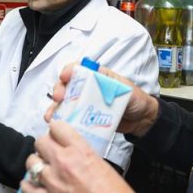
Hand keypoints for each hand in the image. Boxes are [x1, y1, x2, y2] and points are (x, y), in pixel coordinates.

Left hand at [20, 120, 152, 192]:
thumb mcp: (102, 165)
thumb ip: (84, 157)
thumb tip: (74, 157)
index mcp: (81, 150)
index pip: (57, 127)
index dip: (56, 131)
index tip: (57, 137)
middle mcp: (64, 162)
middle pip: (40, 142)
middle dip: (44, 146)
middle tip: (49, 154)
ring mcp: (54, 182)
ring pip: (31, 163)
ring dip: (35, 165)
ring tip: (41, 171)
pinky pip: (27, 190)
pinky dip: (28, 187)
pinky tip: (31, 186)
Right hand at [45, 63, 159, 136]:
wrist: (141, 120)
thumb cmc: (135, 99)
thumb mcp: (125, 88)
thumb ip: (112, 85)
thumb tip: (99, 81)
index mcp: (97, 76)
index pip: (78, 69)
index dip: (69, 70)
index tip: (65, 77)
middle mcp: (88, 88)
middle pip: (67, 85)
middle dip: (59, 90)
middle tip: (58, 99)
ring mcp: (85, 103)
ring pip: (64, 102)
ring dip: (55, 107)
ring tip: (51, 115)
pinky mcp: (85, 117)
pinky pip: (70, 117)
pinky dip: (61, 120)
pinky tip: (56, 124)